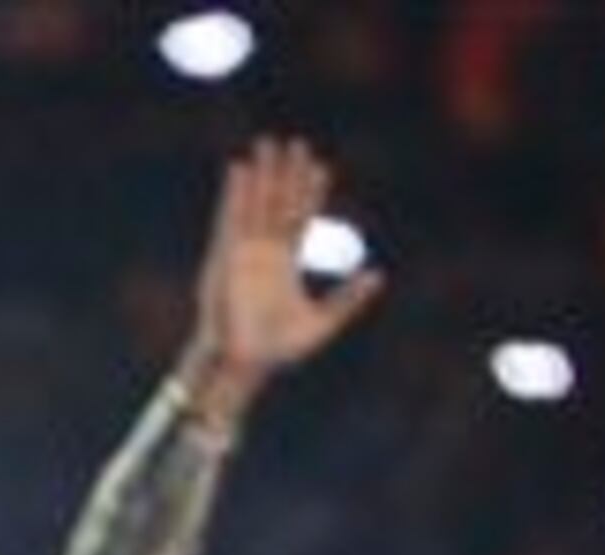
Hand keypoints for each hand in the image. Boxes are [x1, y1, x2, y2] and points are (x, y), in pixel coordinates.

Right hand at [181, 135, 385, 419]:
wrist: (246, 363)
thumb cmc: (280, 349)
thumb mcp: (324, 321)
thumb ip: (348, 298)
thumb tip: (377, 276)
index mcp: (287, 263)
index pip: (302, 218)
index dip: (311, 193)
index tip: (321, 167)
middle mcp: (266, 251)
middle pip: (279, 202)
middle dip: (286, 173)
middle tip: (295, 142)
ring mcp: (246, 251)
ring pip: (256, 203)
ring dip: (262, 174)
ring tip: (267, 144)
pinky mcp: (227, 256)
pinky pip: (231, 218)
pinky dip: (235, 194)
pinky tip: (241, 170)